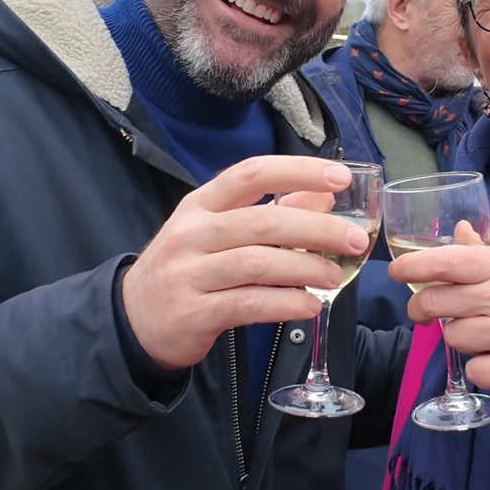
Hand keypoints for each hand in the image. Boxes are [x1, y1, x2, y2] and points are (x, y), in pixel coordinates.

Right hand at [122, 157, 368, 369]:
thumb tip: (323, 198)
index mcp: (201, 204)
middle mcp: (192, 233)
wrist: (133, 319)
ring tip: (335, 276)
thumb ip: (267, 214)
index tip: (339, 177)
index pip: (251, 173)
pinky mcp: (194, 314)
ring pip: (258, 264)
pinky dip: (286, 304)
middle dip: (317, 229)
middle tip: (356, 240)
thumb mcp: (216, 231)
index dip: (298, 170)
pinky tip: (310, 306)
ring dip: (305, 269)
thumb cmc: (187, 267)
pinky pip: (249, 305)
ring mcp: (189, 274)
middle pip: (263, 222)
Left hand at [390, 238, 489, 409]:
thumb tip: (459, 230)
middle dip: (421, 310)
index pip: (450, 260)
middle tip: (422, 313)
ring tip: (484, 338)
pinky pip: (473, 369)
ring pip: (452, 337)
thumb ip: (486, 255)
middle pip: (437, 301)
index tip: (395, 271)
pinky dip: (481, 370)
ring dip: (461, 341)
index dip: (415, 265)